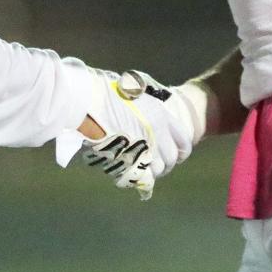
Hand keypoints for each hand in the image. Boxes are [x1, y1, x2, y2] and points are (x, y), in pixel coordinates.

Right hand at [57, 69, 199, 199]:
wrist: (87, 98)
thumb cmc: (105, 92)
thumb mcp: (134, 94)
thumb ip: (147, 110)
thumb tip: (151, 123)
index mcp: (160, 113)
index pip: (184, 138)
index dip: (181, 150)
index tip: (176, 155)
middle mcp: (156, 130)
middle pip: (171, 158)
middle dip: (165, 165)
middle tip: (155, 166)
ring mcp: (142, 144)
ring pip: (157, 169)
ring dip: (150, 172)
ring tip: (140, 168)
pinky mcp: (127, 156)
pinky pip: (140, 175)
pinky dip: (137, 178)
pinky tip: (130, 174)